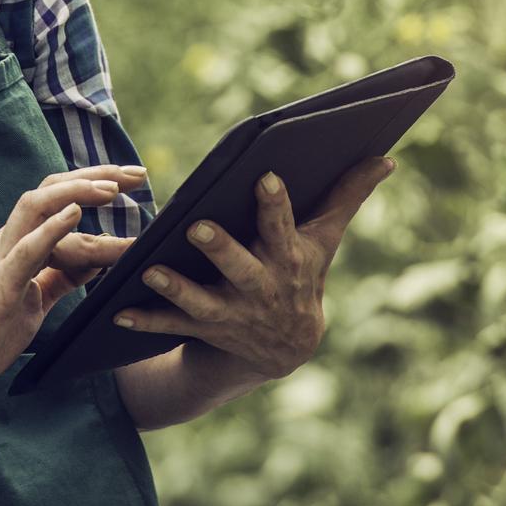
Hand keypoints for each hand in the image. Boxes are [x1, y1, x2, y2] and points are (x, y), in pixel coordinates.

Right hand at [0, 163, 148, 402]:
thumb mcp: (33, 299)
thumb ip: (60, 277)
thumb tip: (95, 260)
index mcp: (17, 245)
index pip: (57, 197)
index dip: (93, 181)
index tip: (130, 178)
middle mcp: (8, 242)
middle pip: (50, 189)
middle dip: (94, 176)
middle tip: (136, 172)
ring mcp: (0, 260)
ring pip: (35, 206)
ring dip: (75, 191)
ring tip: (111, 189)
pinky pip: (25, 250)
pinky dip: (51, 229)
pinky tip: (75, 214)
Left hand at [112, 154, 396, 381]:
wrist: (284, 349)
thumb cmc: (303, 273)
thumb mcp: (325, 239)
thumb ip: (348, 196)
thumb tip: (387, 156)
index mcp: (288, 260)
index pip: (284, 228)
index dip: (275, 205)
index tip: (264, 177)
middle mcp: (260, 288)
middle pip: (240, 268)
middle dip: (221, 250)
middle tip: (197, 227)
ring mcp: (231, 313)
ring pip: (201, 302)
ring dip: (176, 289)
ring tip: (151, 271)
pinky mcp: (203, 329)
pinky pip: (172, 328)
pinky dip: (146, 322)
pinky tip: (118, 313)